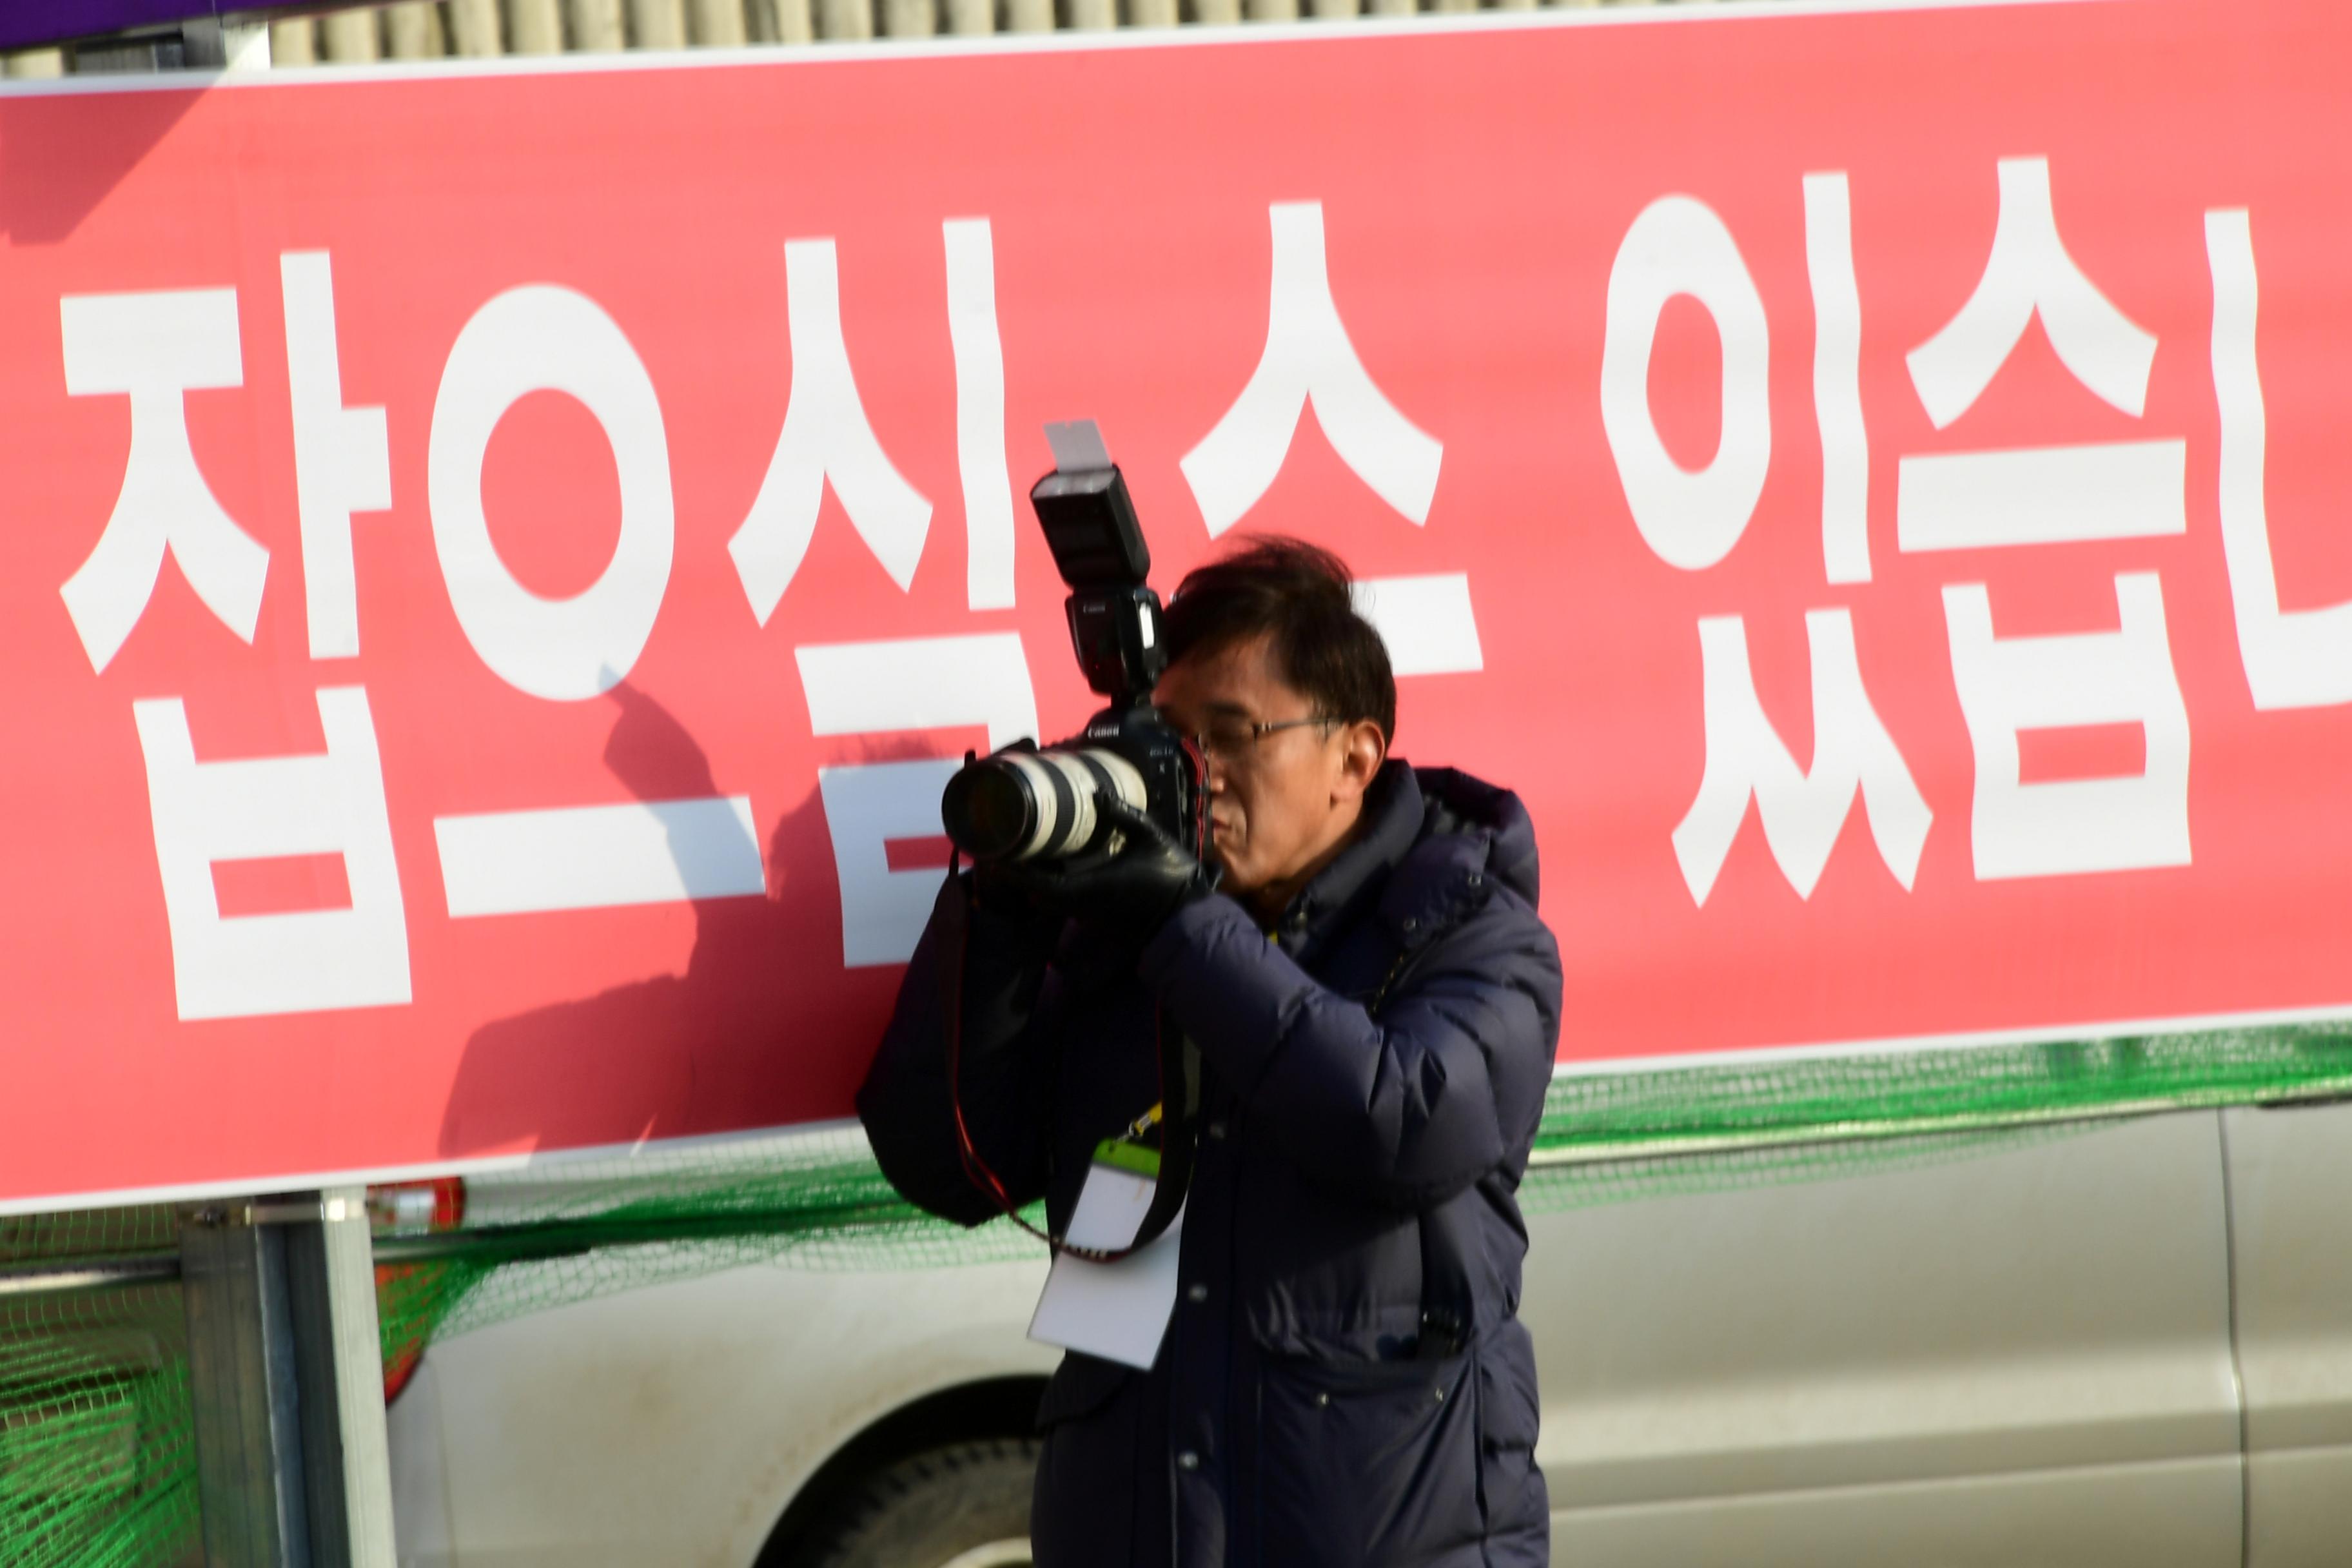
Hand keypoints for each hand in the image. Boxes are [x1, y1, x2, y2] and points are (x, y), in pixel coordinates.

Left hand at [1021, 792, 1212, 940]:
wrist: (1186, 916)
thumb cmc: (1172, 875)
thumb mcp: (1152, 838)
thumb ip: (1124, 815)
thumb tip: (1099, 794)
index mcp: (1091, 886)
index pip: (1041, 884)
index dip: (1016, 872)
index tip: (997, 855)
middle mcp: (1083, 903)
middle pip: (1036, 894)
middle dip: (1017, 874)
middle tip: (1002, 846)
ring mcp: (1089, 912)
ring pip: (1048, 899)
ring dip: (1032, 880)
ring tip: (1020, 851)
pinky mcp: (1096, 914)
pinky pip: (1062, 901)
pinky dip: (1049, 884)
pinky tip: (1048, 863)